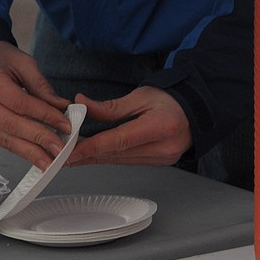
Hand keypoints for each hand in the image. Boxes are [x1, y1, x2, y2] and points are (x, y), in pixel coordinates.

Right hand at [0, 41, 71, 168]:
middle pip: (12, 125)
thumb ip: (41, 85)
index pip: (20, 103)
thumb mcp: (21, 61)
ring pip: (5, 139)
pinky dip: (20, 149)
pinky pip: (1, 141)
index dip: (45, 116)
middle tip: (60, 150)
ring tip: (51, 162)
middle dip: (39, 140)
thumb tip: (61, 107)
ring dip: (30, 152)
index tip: (66, 125)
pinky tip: (36, 155)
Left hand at [66, 88, 191, 166]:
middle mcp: (162, 148)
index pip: (119, 140)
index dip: (92, 147)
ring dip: (95, 158)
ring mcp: (162, 159)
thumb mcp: (141, 96)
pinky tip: (93, 156)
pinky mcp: (157, 163)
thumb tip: (81, 104)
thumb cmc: (172, 100)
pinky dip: (109, 157)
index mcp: (160, 127)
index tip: (71, 152)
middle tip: (62, 154)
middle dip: (87, 154)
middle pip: (116, 154)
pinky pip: (127, 161)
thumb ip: (110, 106)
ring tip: (71, 156)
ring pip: (120, 161)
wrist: (197, 112)